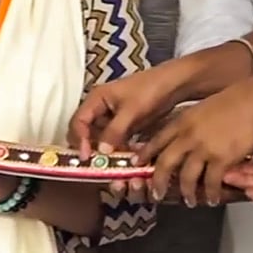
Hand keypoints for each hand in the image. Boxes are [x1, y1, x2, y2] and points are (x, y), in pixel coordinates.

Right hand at [68, 58, 199, 156]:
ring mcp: (111, 118)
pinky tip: (125, 162)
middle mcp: (99, 108)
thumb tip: (101, 151)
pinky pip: (113, 142)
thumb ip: (115, 131)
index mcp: (96, 99)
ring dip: (104, 154)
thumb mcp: (132, 111)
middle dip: (89, 149)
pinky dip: (116, 152)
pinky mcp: (123, 126)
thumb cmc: (150, 90)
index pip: (78, 122)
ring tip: (112, 167)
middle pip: (85, 133)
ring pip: (99, 140)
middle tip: (96, 166)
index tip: (87, 157)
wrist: (174, 85)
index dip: (79, 140)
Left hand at [137, 80, 252, 206]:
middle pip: (165, 164)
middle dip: (158, 182)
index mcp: (182, 121)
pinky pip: (211, 183)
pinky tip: (213, 199)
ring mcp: (203, 149)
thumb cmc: (233, 100)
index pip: (156, 141)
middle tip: (156, 194)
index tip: (138, 164)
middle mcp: (187, 136)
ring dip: (186, 192)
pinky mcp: (221, 159)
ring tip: (189, 200)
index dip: (146, 154)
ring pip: (186, 178)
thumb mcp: (202, 108)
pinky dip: (211, 194)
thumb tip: (185, 135)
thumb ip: (190, 123)